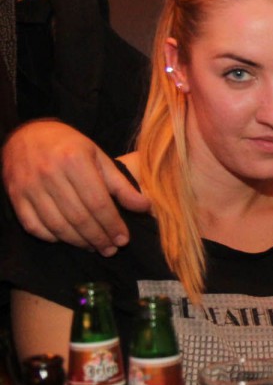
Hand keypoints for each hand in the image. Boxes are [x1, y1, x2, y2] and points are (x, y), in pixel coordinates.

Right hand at [1, 120, 146, 254]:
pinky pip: (34, 226)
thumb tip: (144, 207)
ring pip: (57, 226)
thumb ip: (121, 184)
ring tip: (94, 247)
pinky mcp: (15, 196)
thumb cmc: (70, 147)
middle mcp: (50, 173)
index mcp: (75, 160)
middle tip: (111, 249)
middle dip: (98, 238)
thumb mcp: (99, 157)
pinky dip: (53, 237)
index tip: (123, 239)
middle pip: (79, 217)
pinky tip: (68, 239)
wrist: (27, 135)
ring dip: (79, 242)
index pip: (98, 203)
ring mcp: (29, 186)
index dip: (113, 225)